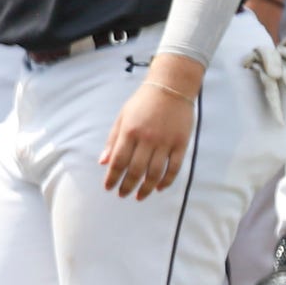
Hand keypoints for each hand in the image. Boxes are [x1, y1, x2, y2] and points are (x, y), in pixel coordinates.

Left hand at [102, 73, 197, 198]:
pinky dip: (167, 180)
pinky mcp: (182, 144)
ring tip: (139, 196)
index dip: (112, 177)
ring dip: (146, 187)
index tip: (108, 188)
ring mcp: (166, 142)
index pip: (118, 161)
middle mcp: (147, 139)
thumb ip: (113, 140)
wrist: (171, 88)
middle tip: (122, 195)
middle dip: (128, 186)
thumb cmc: (143, 102)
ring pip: (155, 172)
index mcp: (130, 132)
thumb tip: (103, 162)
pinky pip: (175, 167)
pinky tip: (159, 188)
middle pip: (136, 170)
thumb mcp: (122, 117)